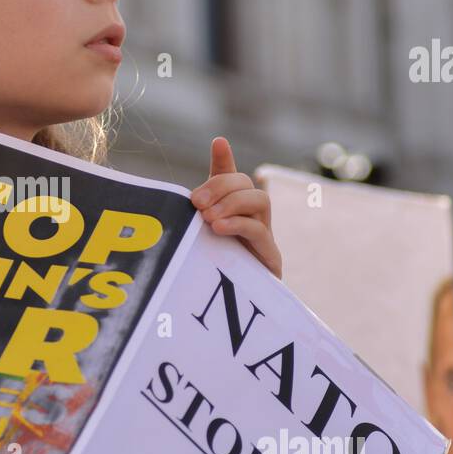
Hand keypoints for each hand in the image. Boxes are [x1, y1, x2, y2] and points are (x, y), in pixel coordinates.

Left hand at [189, 137, 282, 279]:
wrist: (228, 310)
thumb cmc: (210, 273)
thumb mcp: (194, 239)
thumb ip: (192, 215)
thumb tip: (183, 193)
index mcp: (232, 211)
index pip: (231, 177)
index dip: (225, 160)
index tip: (218, 143)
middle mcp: (252, 218)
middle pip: (246, 183)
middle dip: (220, 187)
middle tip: (197, 204)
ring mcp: (264, 236)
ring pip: (260, 199)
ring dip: (232, 203)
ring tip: (208, 218)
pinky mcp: (270, 257)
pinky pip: (260, 230)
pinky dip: (238, 224)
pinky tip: (218, 228)